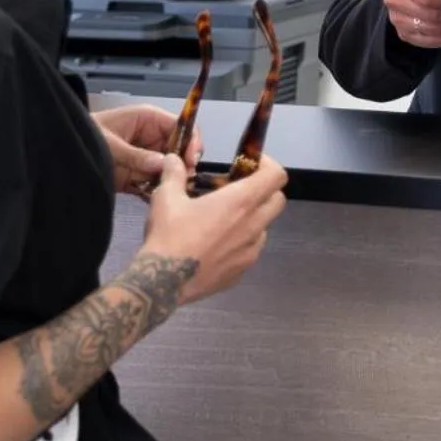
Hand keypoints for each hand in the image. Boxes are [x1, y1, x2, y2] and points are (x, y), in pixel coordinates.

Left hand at [93, 104, 202, 192]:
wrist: (63, 150)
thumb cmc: (85, 136)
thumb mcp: (110, 144)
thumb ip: (136, 155)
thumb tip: (163, 164)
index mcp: (148, 120)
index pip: (181, 126)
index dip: (191, 141)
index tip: (191, 160)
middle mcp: (151, 138)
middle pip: (179, 150)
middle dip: (183, 165)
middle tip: (183, 181)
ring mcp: (146, 157)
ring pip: (170, 169)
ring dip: (171, 180)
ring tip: (170, 192)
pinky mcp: (138, 175)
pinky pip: (155, 183)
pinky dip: (157, 191)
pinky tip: (158, 199)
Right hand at [139, 153, 288, 305]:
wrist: (163, 282)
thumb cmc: (169, 234)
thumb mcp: (166, 197)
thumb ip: (174, 174)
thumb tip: (173, 158)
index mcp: (241, 202)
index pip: (277, 176)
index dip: (268, 165)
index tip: (248, 165)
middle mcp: (253, 225)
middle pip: (278, 200)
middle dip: (264, 190)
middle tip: (238, 189)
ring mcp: (251, 251)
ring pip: (265, 227)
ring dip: (253, 217)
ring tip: (224, 219)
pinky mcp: (242, 271)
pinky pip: (251, 250)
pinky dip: (242, 241)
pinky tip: (216, 244)